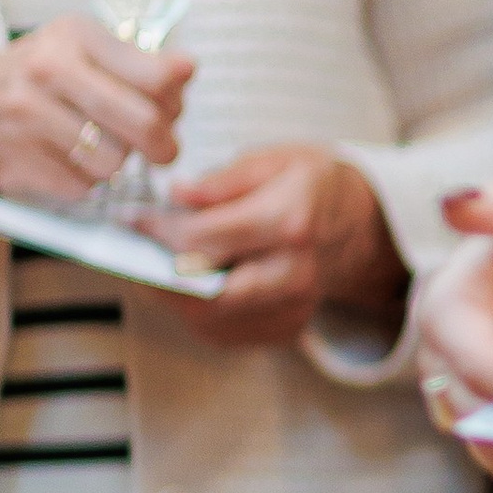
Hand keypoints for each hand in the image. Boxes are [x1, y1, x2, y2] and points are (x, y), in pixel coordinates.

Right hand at [0, 14, 189, 202]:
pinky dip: (82, 179)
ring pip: (113, 161)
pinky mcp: (15, 157)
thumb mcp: (85, 51)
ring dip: (115, 162)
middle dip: (163, 145)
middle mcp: (47, 69)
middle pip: (143, 123)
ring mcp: (26, 114)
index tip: (172, 110)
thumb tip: (186, 69)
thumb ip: (139, 63)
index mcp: (74, 36)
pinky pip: (80, 185)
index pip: (158, 76)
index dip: (176, 102)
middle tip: (162, 149)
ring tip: (100, 145)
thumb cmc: (41, 76)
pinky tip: (68, 157)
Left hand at [137, 144, 403, 349]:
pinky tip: (191, 284)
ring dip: (174, 295)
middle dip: (161, 272)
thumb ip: (223, 179)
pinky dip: (197, 310)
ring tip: (158, 265)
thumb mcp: (275, 160)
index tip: (133, 218)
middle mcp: (296, 272)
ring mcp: (293, 307)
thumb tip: (176, 196)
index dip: (160, 229)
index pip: (208, 237)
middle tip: (136, 251)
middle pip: (208, 289)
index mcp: (292, 222)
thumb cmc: (313, 187)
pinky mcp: (285, 328)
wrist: (360, 226)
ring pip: (211, 317)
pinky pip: (225, 331)